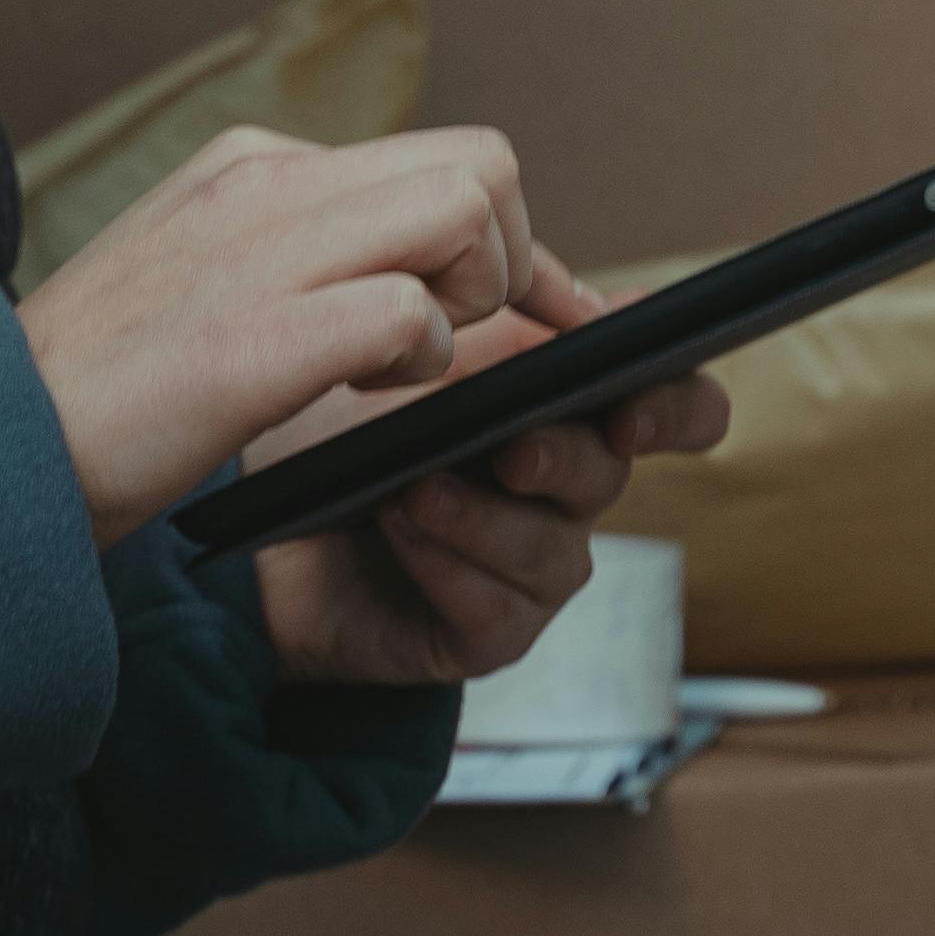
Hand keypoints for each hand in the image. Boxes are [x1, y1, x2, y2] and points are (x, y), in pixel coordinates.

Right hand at [17, 123, 545, 546]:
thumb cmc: (103, 392)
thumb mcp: (209, 282)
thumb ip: (305, 257)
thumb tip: (414, 279)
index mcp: (253, 165)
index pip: (448, 156)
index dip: (513, 242)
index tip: (537, 310)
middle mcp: (263, 182)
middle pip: (482, 165)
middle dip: (510, 261)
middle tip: (459, 340)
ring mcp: (255, 253)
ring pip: (463, 211)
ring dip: (469, 301)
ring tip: (400, 365)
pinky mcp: (248, 341)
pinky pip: (407, 313)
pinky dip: (419, 361)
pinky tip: (362, 396)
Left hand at [251, 251, 729, 688]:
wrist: (258, 523)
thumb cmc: (342, 431)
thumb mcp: (419, 356)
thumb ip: (509, 321)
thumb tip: (603, 304)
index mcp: (569, 412)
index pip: (676, 407)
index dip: (676, 407)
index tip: (631, 406)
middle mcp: (565, 492)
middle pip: (611, 473)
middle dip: (562, 459)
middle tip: (513, 451)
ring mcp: (531, 567)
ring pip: (554, 548)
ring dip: (483, 517)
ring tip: (414, 489)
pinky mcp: (489, 632)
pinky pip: (500, 607)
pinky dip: (448, 564)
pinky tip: (401, 530)